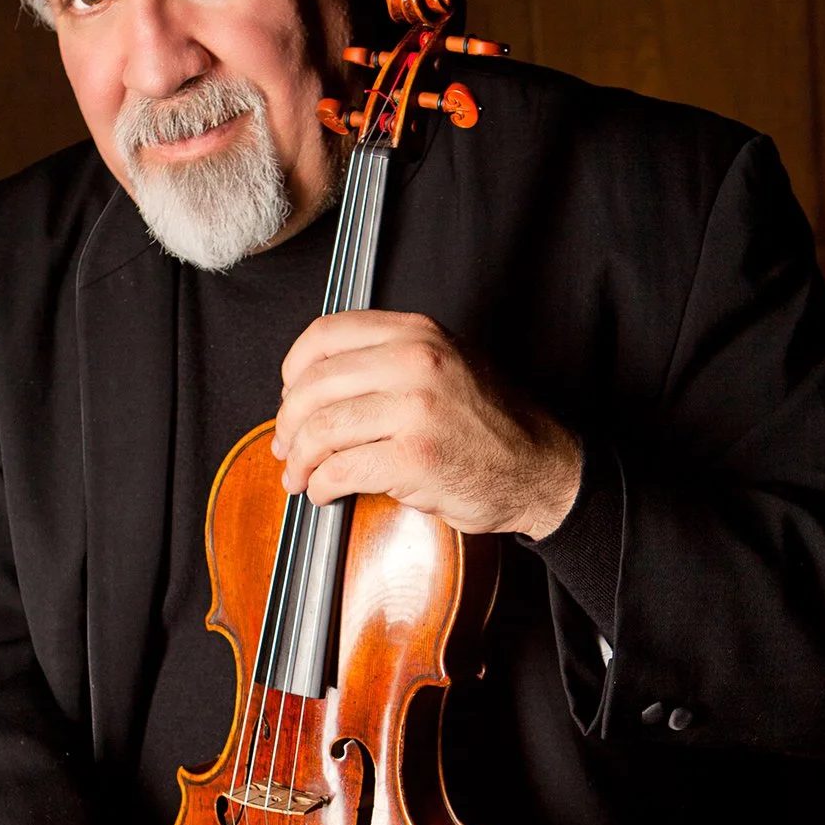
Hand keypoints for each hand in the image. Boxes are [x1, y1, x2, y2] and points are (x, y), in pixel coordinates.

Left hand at [272, 310, 581, 539]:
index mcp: (416, 333)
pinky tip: (324, 491)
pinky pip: (341, 469)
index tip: (289, 396)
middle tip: (284, 446)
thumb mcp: (443, 364)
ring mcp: (416, 410)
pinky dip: (321, 485)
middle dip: (288, 423)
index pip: (325, 335)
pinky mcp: (414, 459)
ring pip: (322, 429)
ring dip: (299, 459)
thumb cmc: (488, 424)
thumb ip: (385, 360)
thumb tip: (311, 385)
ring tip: (299, 476)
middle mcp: (415, 361)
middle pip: (314, 385)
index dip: (293, 369)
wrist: (540, 469)